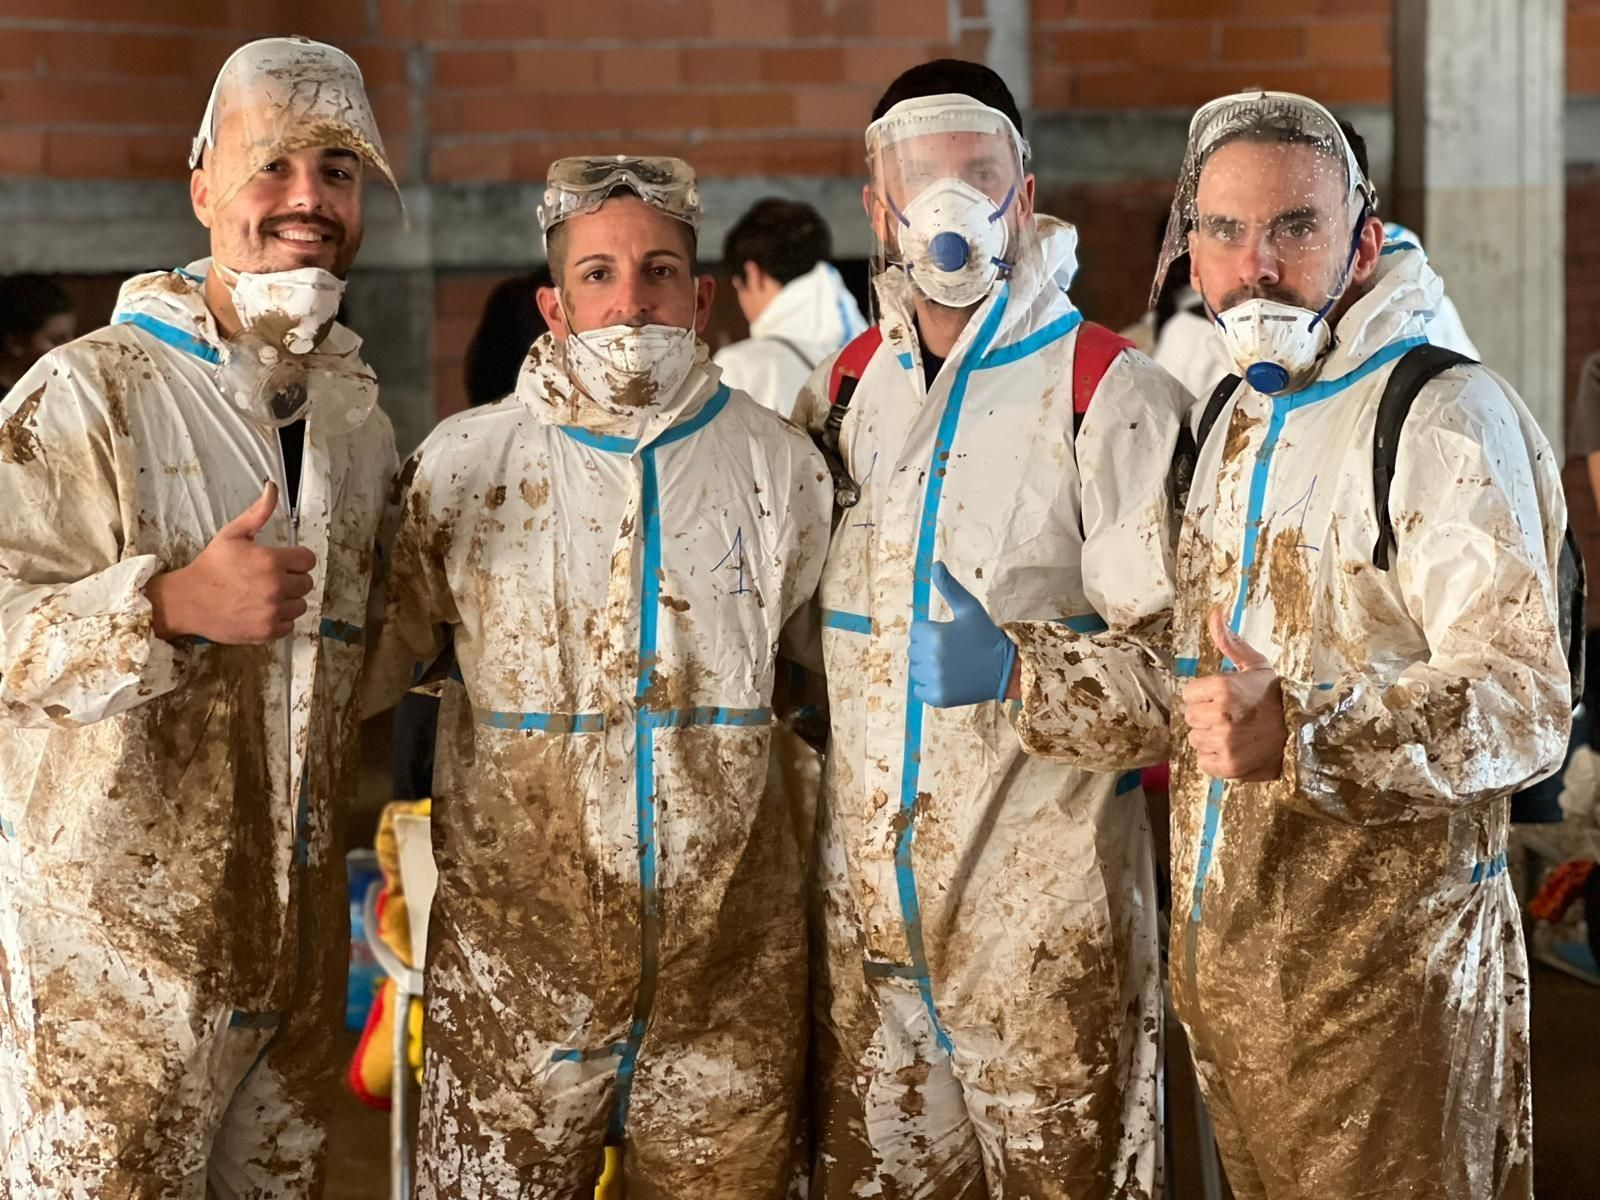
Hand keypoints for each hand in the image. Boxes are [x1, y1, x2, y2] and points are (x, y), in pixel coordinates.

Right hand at [147, 482, 316, 643]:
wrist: (187, 601)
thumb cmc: (211, 566)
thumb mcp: (232, 534)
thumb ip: (258, 513)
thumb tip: (273, 487)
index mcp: (272, 561)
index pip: (308, 560)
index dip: (296, 560)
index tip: (283, 563)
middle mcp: (276, 586)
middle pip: (306, 583)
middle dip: (292, 580)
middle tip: (270, 580)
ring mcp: (273, 611)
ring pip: (300, 605)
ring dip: (287, 601)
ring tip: (265, 596)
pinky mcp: (268, 631)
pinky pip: (289, 626)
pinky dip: (279, 620)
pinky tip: (261, 611)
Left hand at [908, 562, 1016, 707]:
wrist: (1005, 668)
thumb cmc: (985, 635)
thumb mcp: (969, 608)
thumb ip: (949, 587)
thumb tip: (935, 564)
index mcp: (935, 635)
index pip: (916, 630)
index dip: (932, 631)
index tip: (949, 635)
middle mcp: (930, 658)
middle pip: (913, 650)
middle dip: (928, 649)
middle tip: (952, 651)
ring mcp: (934, 680)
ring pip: (916, 670)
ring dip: (928, 667)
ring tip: (951, 665)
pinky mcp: (937, 697)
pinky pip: (919, 690)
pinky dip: (929, 686)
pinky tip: (948, 679)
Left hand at [1182, 608, 1286, 780]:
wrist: (1303, 732)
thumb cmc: (1275, 697)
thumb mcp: (1255, 665)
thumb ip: (1230, 642)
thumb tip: (1214, 613)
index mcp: (1223, 687)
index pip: (1188, 694)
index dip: (1204, 696)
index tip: (1224, 698)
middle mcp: (1221, 715)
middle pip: (1190, 717)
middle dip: (1206, 716)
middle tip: (1231, 717)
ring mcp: (1225, 742)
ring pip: (1195, 739)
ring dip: (1210, 737)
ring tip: (1234, 733)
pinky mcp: (1228, 766)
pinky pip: (1203, 761)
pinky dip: (1215, 758)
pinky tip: (1234, 749)